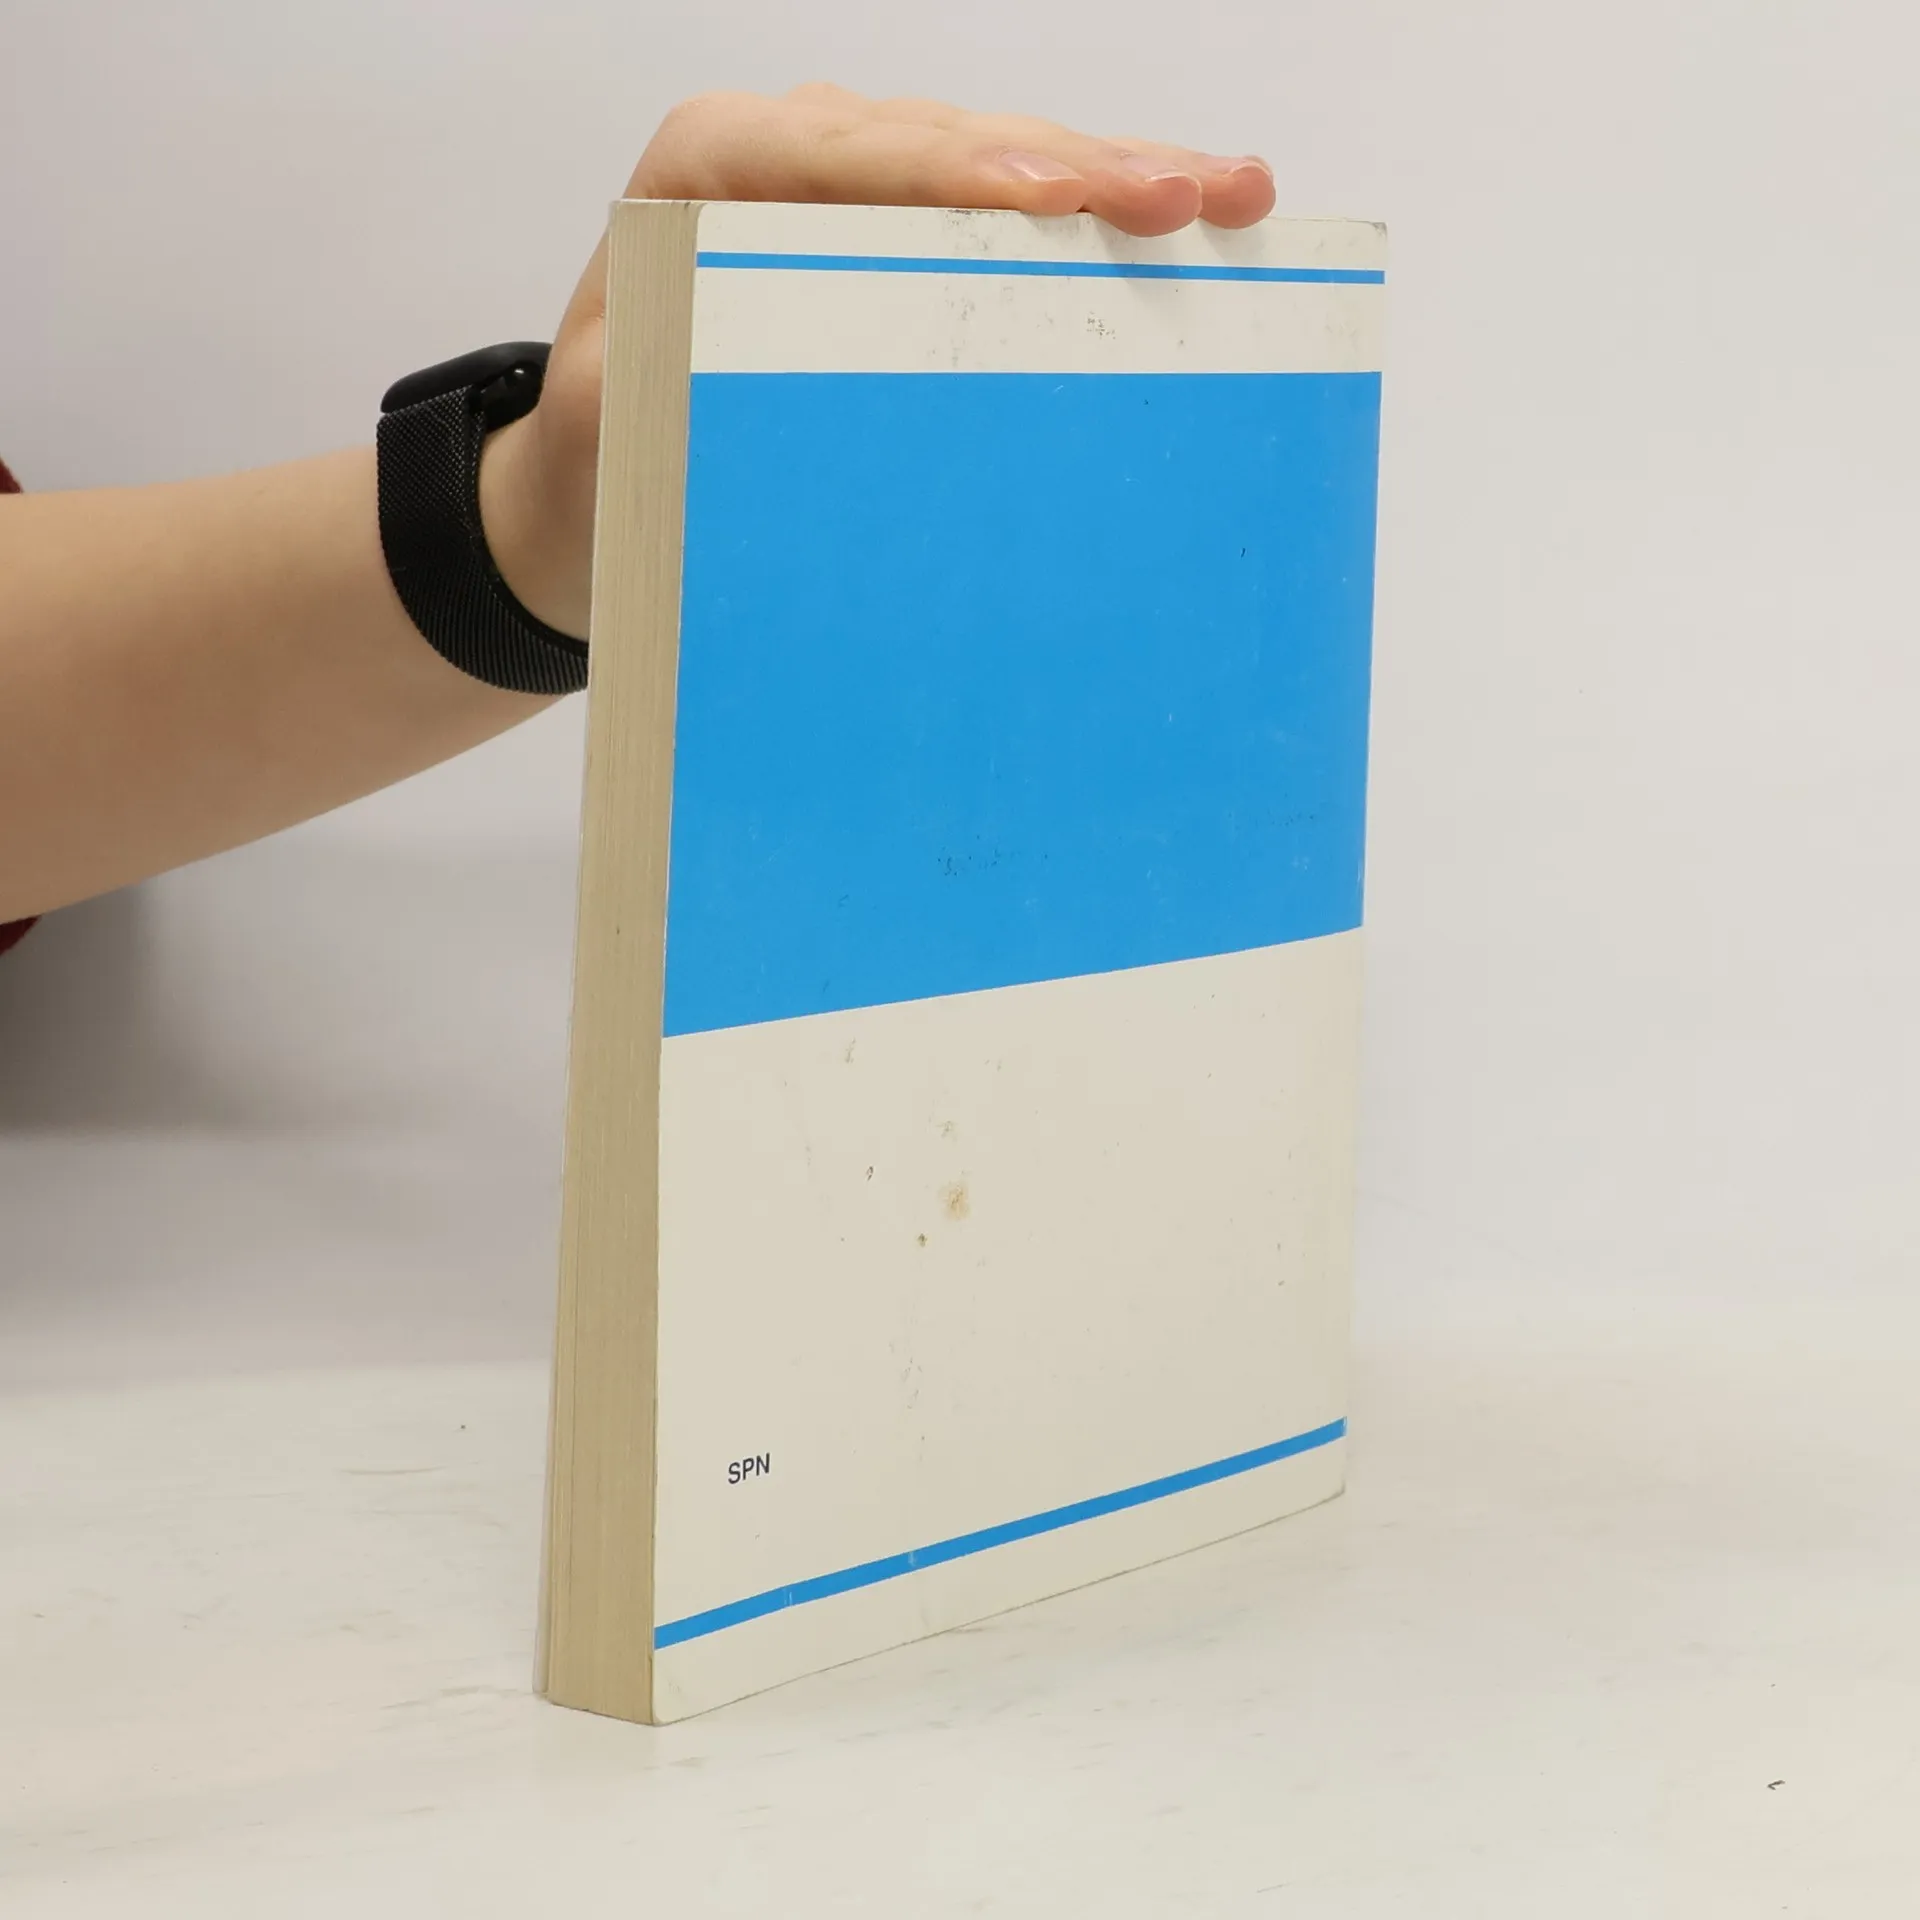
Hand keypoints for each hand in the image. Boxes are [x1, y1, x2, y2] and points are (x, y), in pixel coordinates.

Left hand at [481, 86, 1275, 638]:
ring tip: (1228, 196)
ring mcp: (862, 190)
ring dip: (1116, 181)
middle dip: (1073, 169)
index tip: (1043, 203)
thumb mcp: (605, 426)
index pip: (839, 153)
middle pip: (947, 143)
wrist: (601, 481)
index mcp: (708, 170)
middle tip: (1185, 197)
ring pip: (1000, 163)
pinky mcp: (909, 238)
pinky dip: (1098, 220)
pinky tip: (1193, 212)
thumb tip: (765, 383)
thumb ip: (656, 381)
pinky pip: (1011, 212)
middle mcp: (792, 156)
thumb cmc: (604, 458)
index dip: (949, 172)